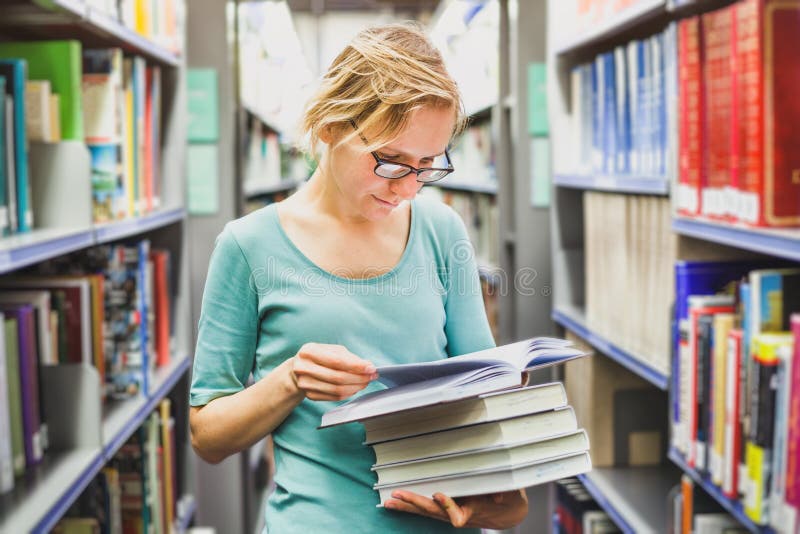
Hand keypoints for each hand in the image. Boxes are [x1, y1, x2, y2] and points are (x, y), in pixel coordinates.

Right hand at [289, 343, 377, 400]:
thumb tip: (367, 366)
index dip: (356, 366)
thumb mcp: (331, 349)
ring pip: (337, 390)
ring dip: (356, 387)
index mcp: (309, 351)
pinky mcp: (310, 395)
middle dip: (359, 378)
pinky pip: (334, 397)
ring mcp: (305, 383)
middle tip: (371, 376)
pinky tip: (355, 387)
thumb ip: (348, 357)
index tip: (371, 368)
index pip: (337, 361)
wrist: (298, 369)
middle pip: (337, 377)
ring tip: (365, 382)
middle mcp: (303, 368)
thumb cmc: (318, 356)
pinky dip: (348, 393)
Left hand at [383, 489, 527, 528]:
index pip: (458, 512)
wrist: (507, 512)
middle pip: (433, 512)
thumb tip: (499, 496)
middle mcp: (459, 514)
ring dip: (406, 507)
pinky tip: (393, 503)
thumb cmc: (508, 498)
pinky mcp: (445, 511)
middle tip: (398, 494)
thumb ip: (505, 493)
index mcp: (473, 509)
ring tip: (388, 502)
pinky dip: (409, 507)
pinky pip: (424, 510)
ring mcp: (449, 514)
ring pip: (425, 512)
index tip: (439, 495)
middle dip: (415, 502)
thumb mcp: (510, 493)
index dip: (448, 505)